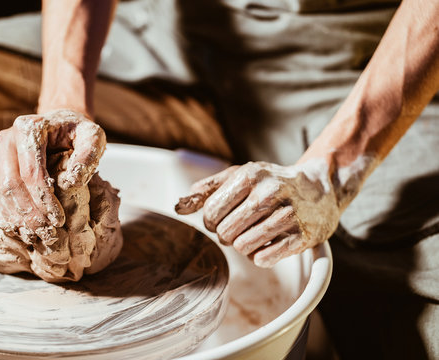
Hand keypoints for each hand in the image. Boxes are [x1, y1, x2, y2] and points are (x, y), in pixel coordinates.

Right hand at [0, 109, 105, 244]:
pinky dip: (4, 216)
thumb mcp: (93, 137)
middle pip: (11, 185)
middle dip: (29, 214)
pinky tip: (21, 230)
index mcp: (29, 128)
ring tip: (36, 237)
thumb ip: (88, 155)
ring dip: (16, 219)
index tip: (59, 220)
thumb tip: (72, 182)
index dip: (44, 200)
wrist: (61, 124)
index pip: (31, 172)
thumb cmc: (78, 132)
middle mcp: (7, 139)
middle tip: (48, 235)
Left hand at [175, 160, 339, 266]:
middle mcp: (269, 192)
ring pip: (244, 247)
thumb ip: (207, 190)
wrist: (320, 186)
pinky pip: (266, 258)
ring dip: (244, 246)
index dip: (211, 221)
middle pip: (226, 232)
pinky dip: (260, 257)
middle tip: (239, 228)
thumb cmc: (270, 182)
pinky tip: (267, 244)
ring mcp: (289, 214)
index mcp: (249, 175)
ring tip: (253, 235)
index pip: (211, 212)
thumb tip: (178, 207)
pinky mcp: (304, 235)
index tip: (222, 219)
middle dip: (227, 235)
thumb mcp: (239, 176)